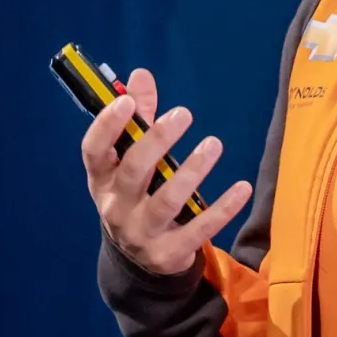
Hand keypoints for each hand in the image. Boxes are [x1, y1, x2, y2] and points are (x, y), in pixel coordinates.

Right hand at [80, 67, 253, 274]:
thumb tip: (140, 75)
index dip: (107, 125)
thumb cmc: (136, 195)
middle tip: (184, 114)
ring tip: (213, 144)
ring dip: (191, 171)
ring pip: (166, 202)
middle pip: (133, 173)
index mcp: (102, 180)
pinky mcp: (169, 253)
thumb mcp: (129, 161)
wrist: (138, 261)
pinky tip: (242, 187)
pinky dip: (222, 209)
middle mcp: (116, 208)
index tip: (128, 101)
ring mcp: (141, 234)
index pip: (94, 151)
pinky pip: (199, 230)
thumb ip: (138, 118)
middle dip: (157, 141)